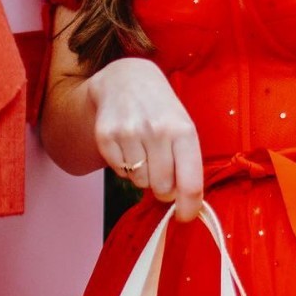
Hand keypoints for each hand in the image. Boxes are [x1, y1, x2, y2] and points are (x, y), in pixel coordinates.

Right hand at [85, 57, 204, 222]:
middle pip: (162, 188)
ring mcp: (129, 132)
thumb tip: (184, 205)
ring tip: (143, 149)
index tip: (184, 216)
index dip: (188, 208)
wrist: (127, 79)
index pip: (190, 183)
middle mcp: (157, 131)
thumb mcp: (183, 127)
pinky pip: (119, 171)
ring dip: (143, 174)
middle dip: (163, 188)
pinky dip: (124, 165)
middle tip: (161, 170)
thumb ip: (187, 164)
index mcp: (183, 130)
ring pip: (139, 181)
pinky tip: (128, 144)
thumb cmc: (161, 109)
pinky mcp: (106, 135)